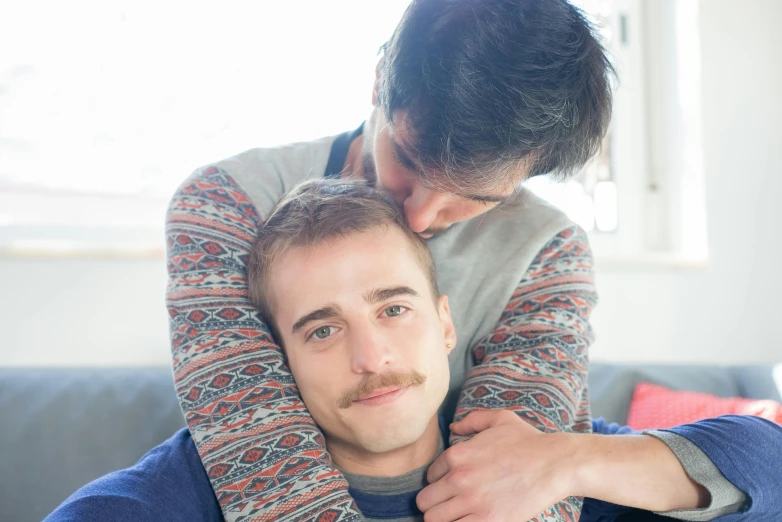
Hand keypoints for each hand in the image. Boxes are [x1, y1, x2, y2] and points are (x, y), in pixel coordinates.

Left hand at [416, 409, 576, 521]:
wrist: (555, 463)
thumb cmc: (529, 441)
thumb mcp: (499, 419)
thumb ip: (472, 420)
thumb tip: (453, 427)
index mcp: (457, 454)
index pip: (430, 476)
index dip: (440, 482)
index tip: (454, 486)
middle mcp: (459, 478)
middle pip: (425, 501)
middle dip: (435, 503)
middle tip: (451, 504)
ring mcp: (472, 502)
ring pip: (433, 519)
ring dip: (443, 518)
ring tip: (458, 515)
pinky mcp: (487, 521)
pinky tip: (469, 521)